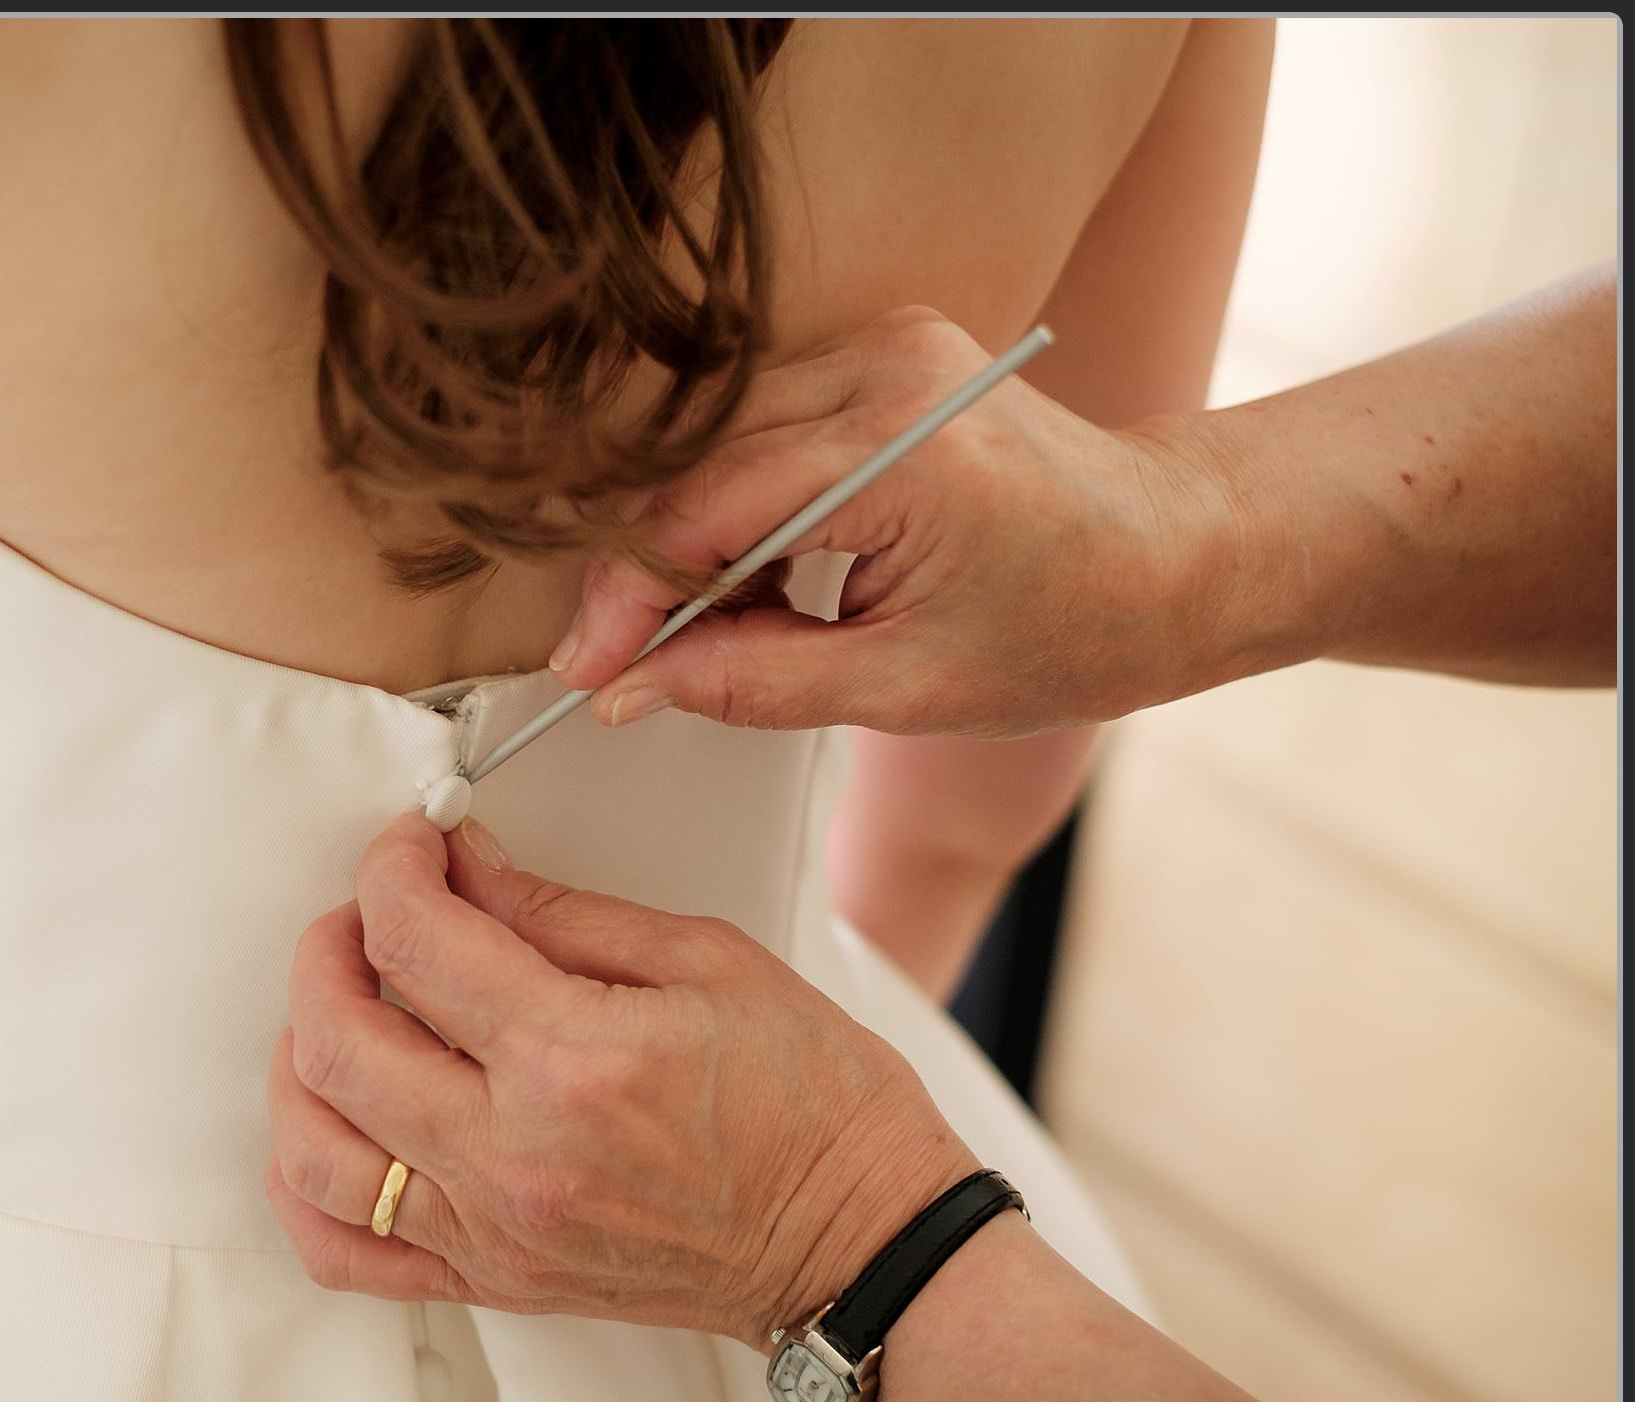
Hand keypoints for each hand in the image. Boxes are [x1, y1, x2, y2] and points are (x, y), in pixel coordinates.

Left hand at [264, 813, 979, 1349]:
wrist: (858, 1243)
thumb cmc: (812, 1101)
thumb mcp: (704, 960)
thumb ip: (560, 913)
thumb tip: (463, 865)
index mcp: (575, 1060)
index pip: (415, 942)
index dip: (392, 868)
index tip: (412, 845)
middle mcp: (514, 1158)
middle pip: (334, 1043)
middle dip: (328, 949)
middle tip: (370, 913)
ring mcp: (494, 1233)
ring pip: (314, 1152)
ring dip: (304, 1060)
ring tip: (349, 1012)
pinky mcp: (494, 1281)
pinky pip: (345, 1252)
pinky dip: (310, 1183)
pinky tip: (341, 1124)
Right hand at [548, 307, 1252, 737]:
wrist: (1180, 555)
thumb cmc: (1080, 623)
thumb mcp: (907, 688)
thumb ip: (752, 684)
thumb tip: (634, 689)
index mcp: (904, 449)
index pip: (707, 512)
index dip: (630, 601)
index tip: (585, 672)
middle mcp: (886, 368)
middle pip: (699, 471)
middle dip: (650, 580)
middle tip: (626, 673)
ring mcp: (884, 346)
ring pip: (719, 449)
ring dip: (694, 546)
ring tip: (713, 636)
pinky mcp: (882, 354)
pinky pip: (762, 430)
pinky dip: (739, 510)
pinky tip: (762, 581)